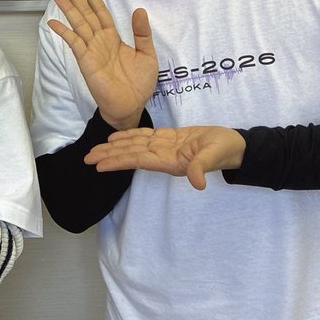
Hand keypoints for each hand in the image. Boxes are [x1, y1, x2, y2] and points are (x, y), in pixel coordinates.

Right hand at [48, 0, 155, 129]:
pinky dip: (63, 32)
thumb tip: (139, 10)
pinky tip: (54, 22)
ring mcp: (91, 50)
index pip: (100, 12)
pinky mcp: (86, 61)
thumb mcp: (147, 54)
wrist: (131, 106)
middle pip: (85, 14)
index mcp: (113, 38)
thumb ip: (142, 33)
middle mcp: (100, 41)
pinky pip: (73, 43)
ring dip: (67, 9)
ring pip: (78, 24)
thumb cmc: (139, 83)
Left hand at [85, 125, 245, 189]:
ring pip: (133, 146)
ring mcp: (164, 148)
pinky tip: (115, 137)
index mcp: (169, 162)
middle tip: (85, 158)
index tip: (98, 165)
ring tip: (94, 149)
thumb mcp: (214, 156)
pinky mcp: (168, 138)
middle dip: (108, 155)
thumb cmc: (225, 150)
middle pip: (130, 155)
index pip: (137, 161)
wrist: (234, 145)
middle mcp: (162, 156)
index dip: (117, 162)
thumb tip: (197, 183)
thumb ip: (202, 167)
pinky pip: (143, 137)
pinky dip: (128, 136)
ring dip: (113, 147)